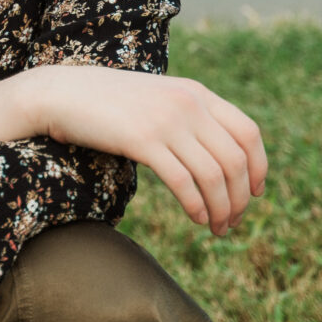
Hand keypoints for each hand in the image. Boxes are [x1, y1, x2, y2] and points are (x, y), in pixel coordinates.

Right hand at [28, 63, 266, 236]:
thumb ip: (188, 116)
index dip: (259, 167)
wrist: (62, 93)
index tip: (255, 193)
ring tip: (218, 228)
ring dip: (222, 209)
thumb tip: (216, 154)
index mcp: (197, 92)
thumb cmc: (108, 103)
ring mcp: (165, 121)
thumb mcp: (158, 100)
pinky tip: (197, 218)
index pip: (248, 132)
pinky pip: (183, 181)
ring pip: (213, 175)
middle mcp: (188, 104)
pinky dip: (196, 206)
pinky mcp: (142, 140)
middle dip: (240, 198)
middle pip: (235, 160)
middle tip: (233, 222)